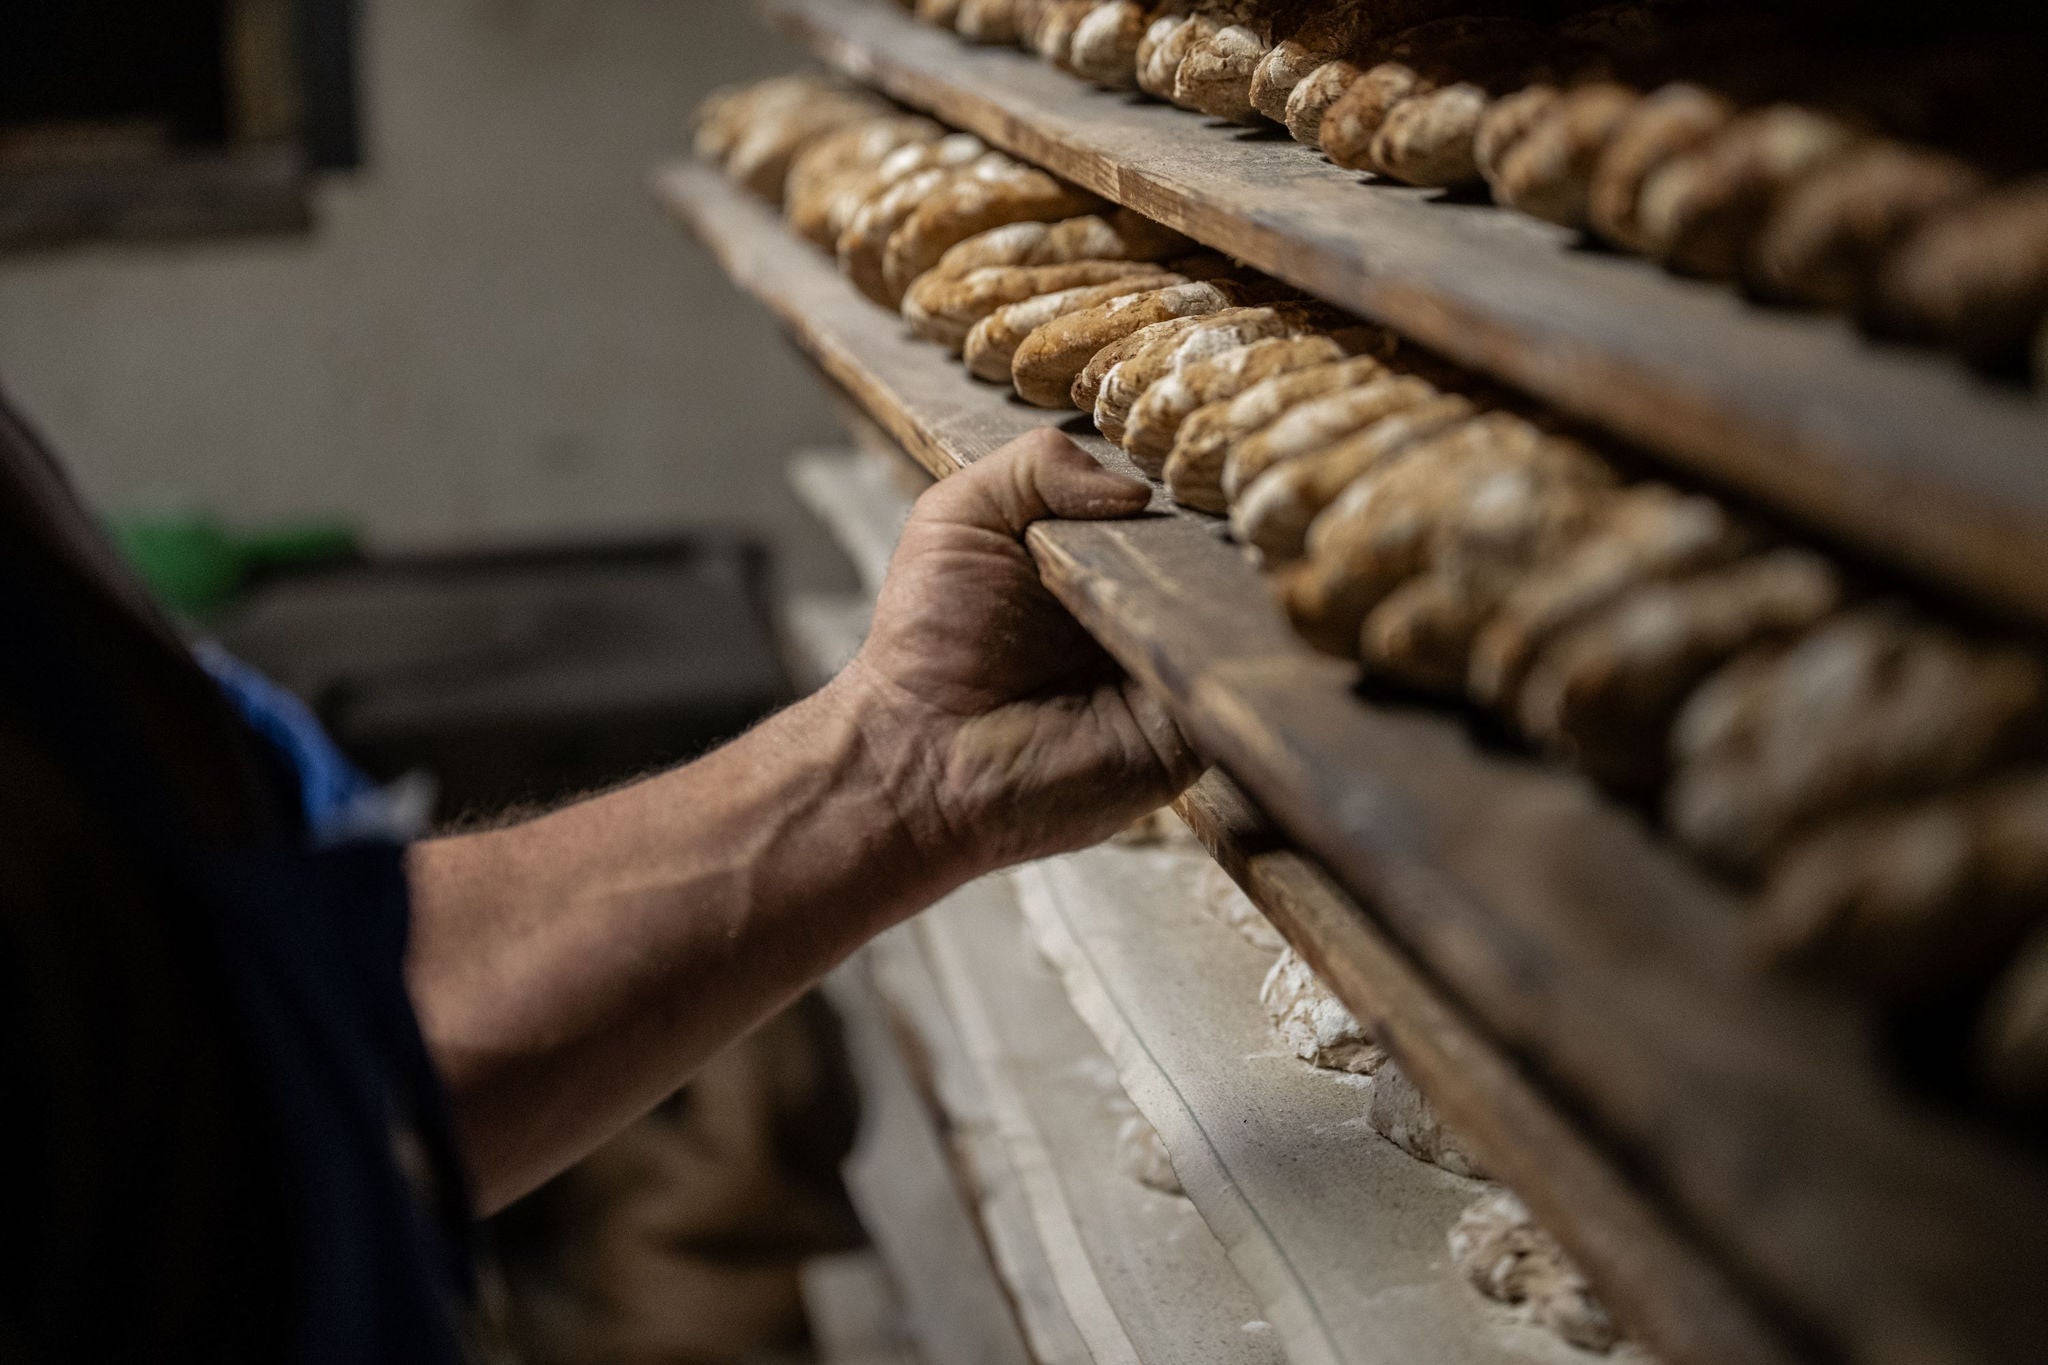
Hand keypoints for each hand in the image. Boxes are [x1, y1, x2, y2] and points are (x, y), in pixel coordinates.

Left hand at [843, 429, 1200, 875]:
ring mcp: (1172, 666)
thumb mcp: (962, 516)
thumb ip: (1037, 465)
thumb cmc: (929, 639)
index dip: (1188, 482)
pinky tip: (1229, 614)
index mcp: (1099, 555)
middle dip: (1227, 526)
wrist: (924, 756)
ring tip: (1247, 551)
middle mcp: (1143, 607)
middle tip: (1242, 501)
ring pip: (1242, 610)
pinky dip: (1240, 647)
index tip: (1216, 450)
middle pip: (1218, 552)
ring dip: (1243, 582)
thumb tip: (1139, 490)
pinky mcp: (1191, 725)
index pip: (1171, 504)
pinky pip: (1238, 677)